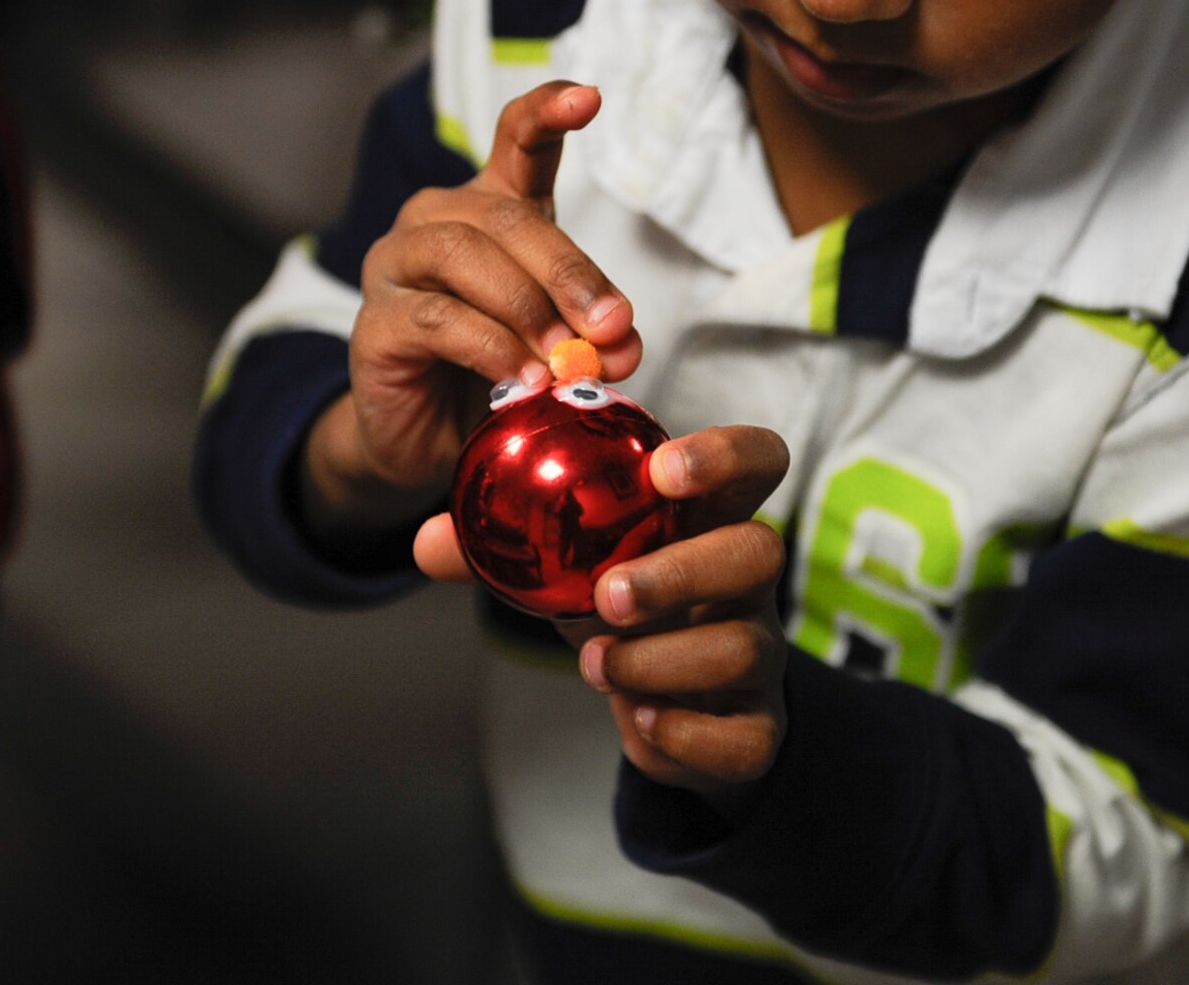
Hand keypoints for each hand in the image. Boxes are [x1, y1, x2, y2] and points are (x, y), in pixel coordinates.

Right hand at [303, 81, 637, 531]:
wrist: (427, 438)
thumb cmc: (496, 371)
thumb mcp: (559, 344)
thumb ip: (594, 335)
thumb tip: (622, 343)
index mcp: (490, 210)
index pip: (516, 140)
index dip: (548, 111)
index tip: (589, 97)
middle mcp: (437, 220)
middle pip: (506, 217)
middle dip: (568, 272)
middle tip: (612, 325)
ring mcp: (396, 265)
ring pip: (464, 255)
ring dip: (526, 307)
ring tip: (564, 358)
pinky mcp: (374, 321)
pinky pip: (434, 318)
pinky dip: (488, 347)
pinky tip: (521, 376)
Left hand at [417, 422, 791, 802]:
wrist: (669, 709)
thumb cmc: (622, 612)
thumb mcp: (571, 569)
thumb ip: (503, 548)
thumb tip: (427, 541)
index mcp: (709, 520)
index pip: (756, 460)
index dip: (725, 454)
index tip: (663, 471)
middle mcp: (747, 581)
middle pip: (760, 550)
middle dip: (681, 571)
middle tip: (606, 596)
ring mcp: (761, 653)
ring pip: (745, 648)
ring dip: (658, 660)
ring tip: (595, 664)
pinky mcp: (755, 728)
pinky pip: (742, 735)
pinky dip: (681, 731)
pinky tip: (637, 717)